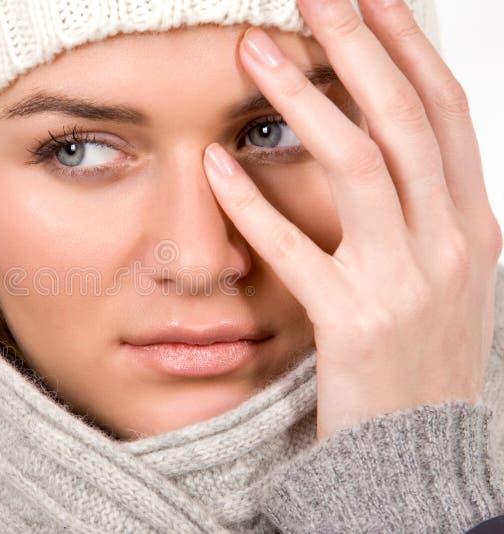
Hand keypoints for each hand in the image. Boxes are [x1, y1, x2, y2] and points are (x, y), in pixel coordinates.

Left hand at [202, 0, 502, 439]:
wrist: (421, 456)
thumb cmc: (423, 359)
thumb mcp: (444, 276)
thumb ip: (422, 212)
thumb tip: (382, 146)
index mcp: (472, 224)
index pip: (443, 111)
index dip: (407, 47)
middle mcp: (449, 243)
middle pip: (403, 118)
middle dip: (356, 45)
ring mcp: (405, 283)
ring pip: (359, 166)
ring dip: (304, 101)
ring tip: (251, 51)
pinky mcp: (354, 324)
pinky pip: (297, 251)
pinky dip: (253, 204)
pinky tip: (215, 163)